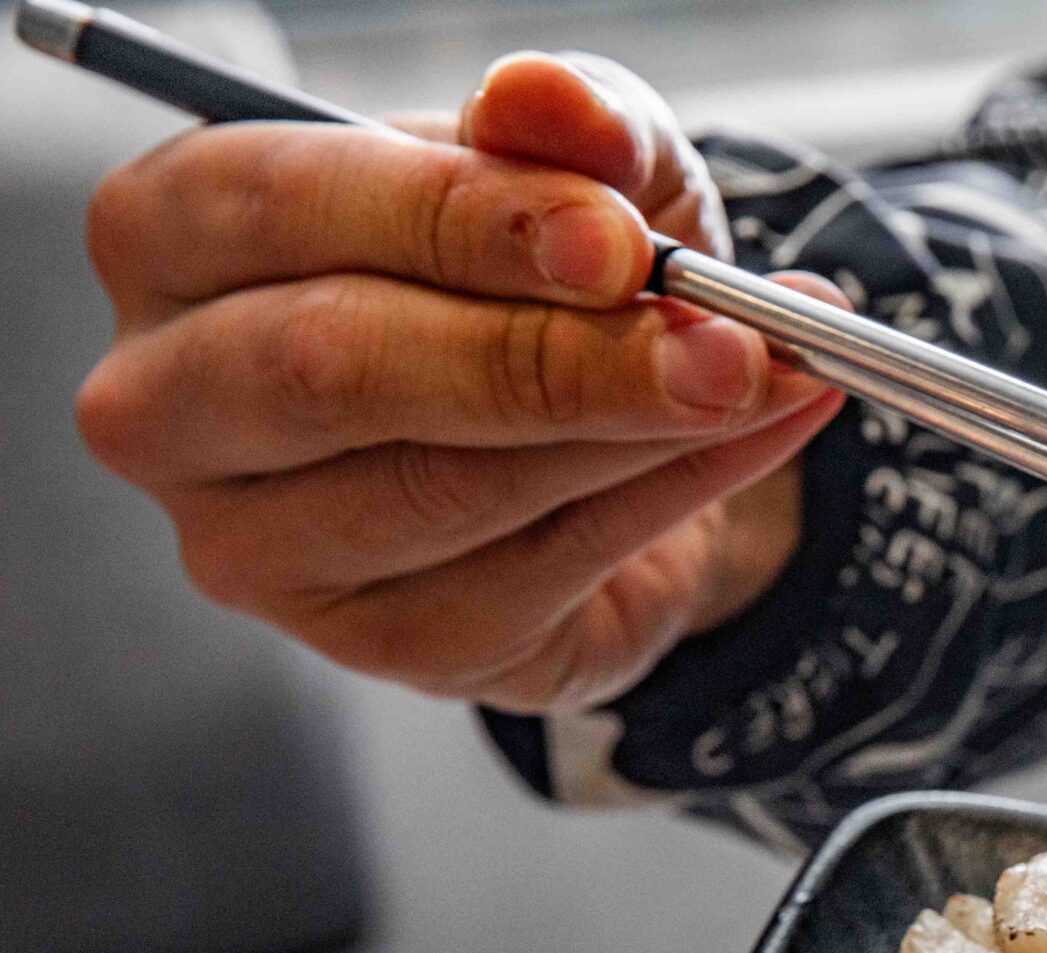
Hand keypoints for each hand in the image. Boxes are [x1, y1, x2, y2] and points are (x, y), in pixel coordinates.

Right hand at [77, 53, 843, 711]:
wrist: (605, 435)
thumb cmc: (538, 279)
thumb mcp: (577, 172)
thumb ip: (571, 124)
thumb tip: (548, 100)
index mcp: (174, 234)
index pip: (286, 207)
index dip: (460, 221)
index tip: (618, 239)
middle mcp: (170, 399)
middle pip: (335, 368)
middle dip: (551, 352)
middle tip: (717, 338)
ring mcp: (258, 543)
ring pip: (446, 486)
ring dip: (631, 429)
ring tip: (759, 373)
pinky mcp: (380, 641)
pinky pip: (536, 572)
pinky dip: (671, 497)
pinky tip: (750, 437)